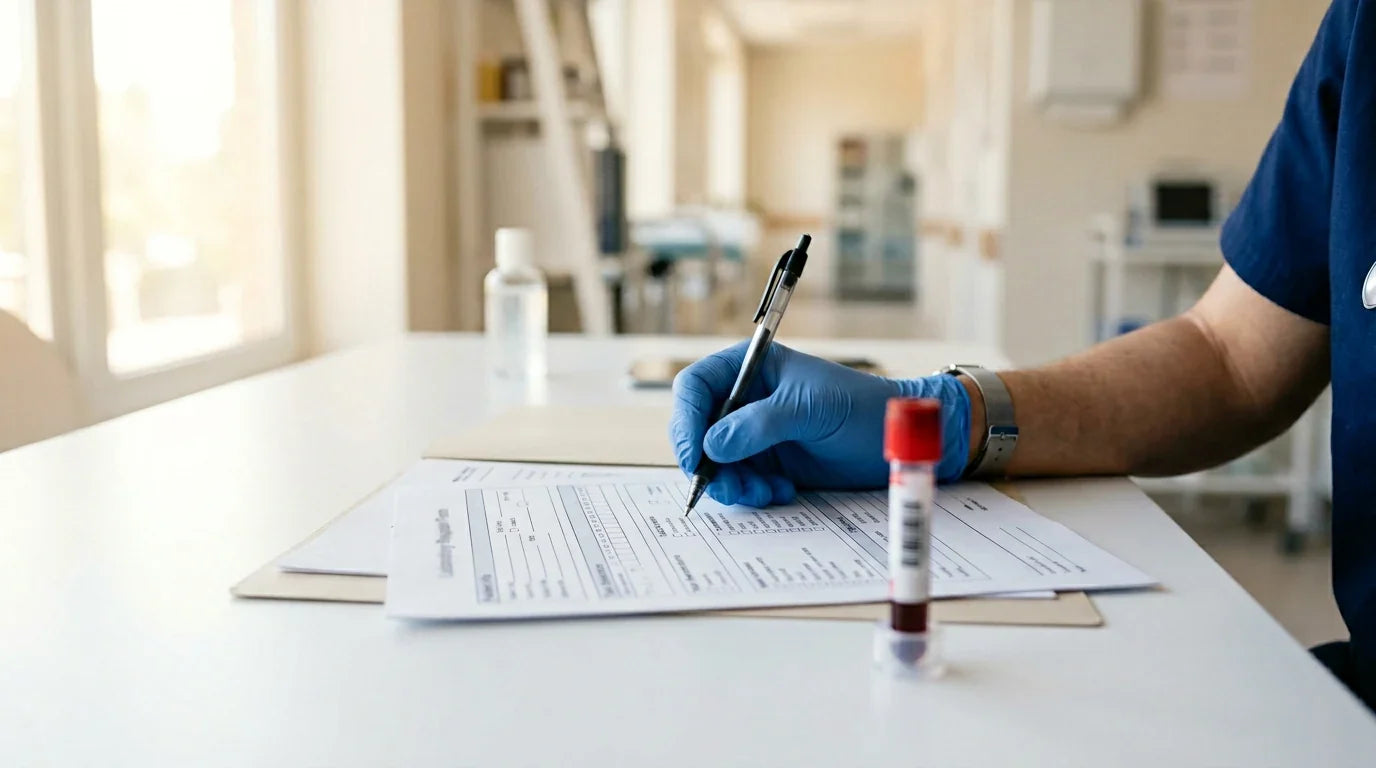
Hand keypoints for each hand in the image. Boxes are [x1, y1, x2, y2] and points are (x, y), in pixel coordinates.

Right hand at [669, 342, 971, 506]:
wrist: (899, 441)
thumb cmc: (862, 408)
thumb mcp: (811, 410)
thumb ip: (759, 425)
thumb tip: (711, 446)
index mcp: (750, 368)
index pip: (695, 387)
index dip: (685, 420)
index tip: (695, 456)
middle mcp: (745, 399)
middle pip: (697, 430)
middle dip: (709, 463)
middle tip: (734, 487)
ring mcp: (753, 433)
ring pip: (714, 463)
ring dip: (733, 484)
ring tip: (766, 492)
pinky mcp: (767, 463)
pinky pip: (739, 482)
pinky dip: (752, 493)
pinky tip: (782, 491)